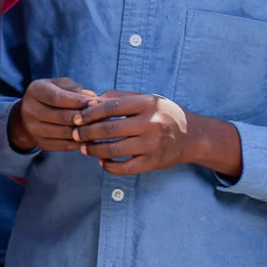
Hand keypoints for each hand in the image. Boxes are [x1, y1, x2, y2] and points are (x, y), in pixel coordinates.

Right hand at [7, 77, 101, 153]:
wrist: (28, 117)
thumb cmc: (52, 96)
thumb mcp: (60, 85)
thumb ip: (75, 89)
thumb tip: (92, 97)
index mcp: (35, 91)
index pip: (56, 98)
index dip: (77, 101)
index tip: (94, 102)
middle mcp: (29, 110)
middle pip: (60, 117)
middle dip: (83, 117)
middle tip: (101, 116)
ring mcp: (33, 129)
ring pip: (63, 133)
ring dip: (83, 131)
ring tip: (99, 127)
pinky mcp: (41, 143)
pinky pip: (64, 145)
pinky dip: (79, 142)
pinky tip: (90, 137)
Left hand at [70, 91, 204, 173]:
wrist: (192, 136)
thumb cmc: (162, 114)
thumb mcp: (146, 99)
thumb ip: (119, 97)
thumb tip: (90, 100)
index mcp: (148, 104)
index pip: (111, 107)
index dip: (89, 113)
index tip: (76, 118)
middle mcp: (152, 124)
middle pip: (109, 129)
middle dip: (86, 132)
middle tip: (75, 134)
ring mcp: (153, 145)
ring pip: (113, 149)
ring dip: (93, 150)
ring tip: (84, 148)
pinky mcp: (153, 162)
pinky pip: (124, 168)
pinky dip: (109, 166)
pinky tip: (101, 161)